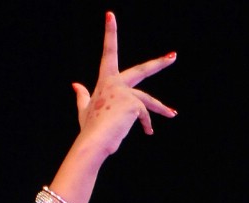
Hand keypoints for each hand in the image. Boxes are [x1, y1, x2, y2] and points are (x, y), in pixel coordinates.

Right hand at [71, 12, 176, 157]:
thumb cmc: (89, 129)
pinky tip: (148, 132)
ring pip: (148, 100)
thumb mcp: (84, 110)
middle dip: (159, 63)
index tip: (110, 15)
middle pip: (142, 70)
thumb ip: (82, 95)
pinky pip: (144, 115)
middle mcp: (116, 82)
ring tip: (172, 114)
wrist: (94, 142)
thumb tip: (75, 85)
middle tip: (173, 56)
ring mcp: (125, 92)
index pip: (108, 52)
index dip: (110, 33)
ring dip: (161, 108)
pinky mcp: (133, 104)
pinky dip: (146, 124)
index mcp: (105, 80)